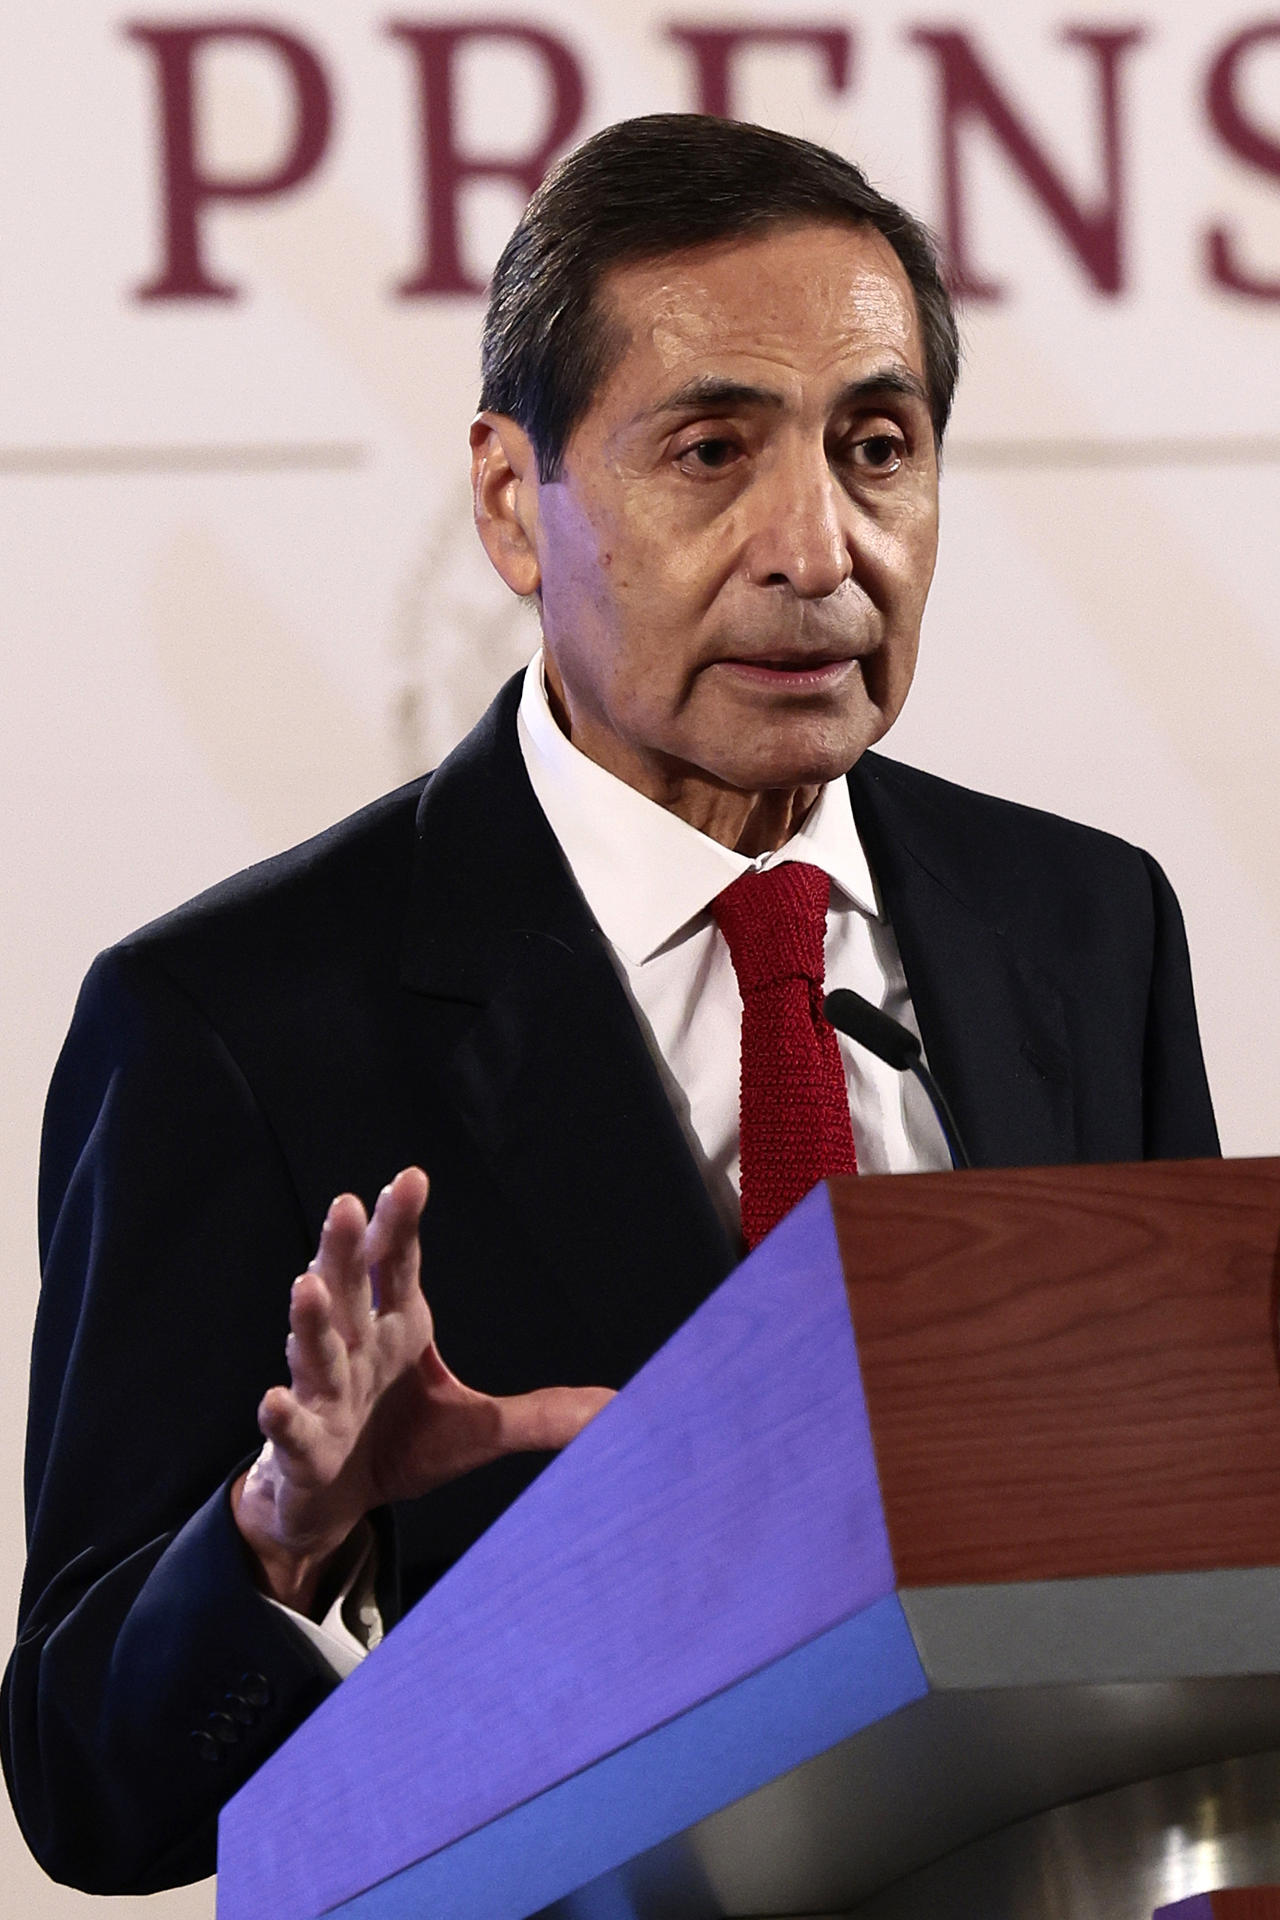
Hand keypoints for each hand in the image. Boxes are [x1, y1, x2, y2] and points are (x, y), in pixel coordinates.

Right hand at [232, 1167, 612, 1612]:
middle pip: (349, 1291)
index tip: (411, 1178)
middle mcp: (356, 1350)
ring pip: (316, 1351)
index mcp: (397, 1329)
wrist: (335, 1502)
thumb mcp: (480, 1428)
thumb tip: (618, 1408)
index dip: (400, 1223)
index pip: (397, 1266)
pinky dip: (283, 1416)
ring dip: (308, 1321)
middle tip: (344, 1204)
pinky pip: (292, 1428)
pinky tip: (275, 1399)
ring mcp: (325, 1396)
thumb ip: (542, 1414)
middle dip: (345, 1249)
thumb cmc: (401, 1443)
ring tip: (305, 1286)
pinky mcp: (304, 1446)